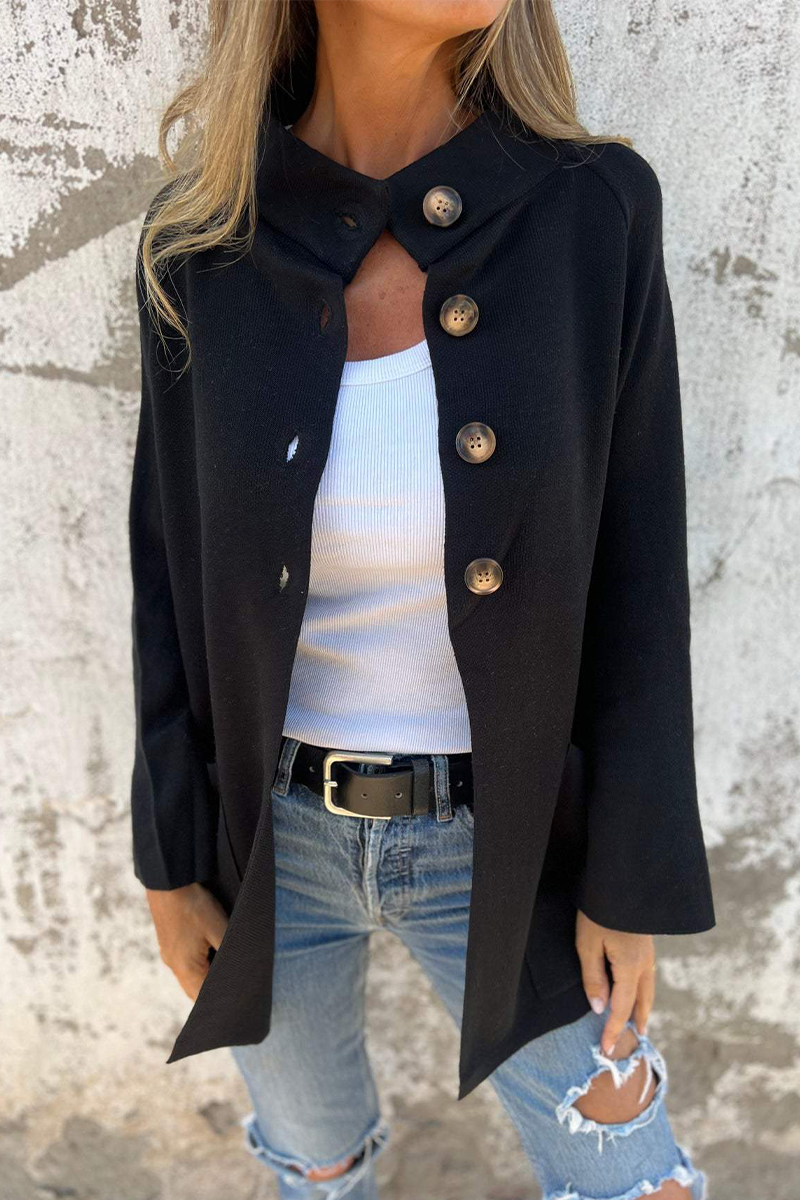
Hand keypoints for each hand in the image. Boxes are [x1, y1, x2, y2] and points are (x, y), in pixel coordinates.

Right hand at [145, 882, 228, 1000]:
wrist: (168, 881)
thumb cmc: (194, 904)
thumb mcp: (219, 926)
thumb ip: (232, 949)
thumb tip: (244, 967)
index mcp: (186, 968)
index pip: (204, 998)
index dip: (220, 1000)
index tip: (237, 996)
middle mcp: (174, 966)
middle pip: (195, 992)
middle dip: (214, 993)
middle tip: (235, 988)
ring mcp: (169, 955)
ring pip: (189, 979)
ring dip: (205, 979)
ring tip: (225, 972)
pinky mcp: (168, 944)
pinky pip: (184, 966)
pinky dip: (198, 968)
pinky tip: (211, 955)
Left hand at [576, 909, 655, 1055]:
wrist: (621, 880)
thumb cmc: (598, 910)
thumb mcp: (588, 944)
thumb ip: (594, 978)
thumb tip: (599, 1009)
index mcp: (630, 967)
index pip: (622, 1008)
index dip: (613, 1029)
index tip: (607, 1049)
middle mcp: (644, 963)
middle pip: (642, 1001)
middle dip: (636, 1021)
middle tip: (635, 1040)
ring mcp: (648, 952)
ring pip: (648, 988)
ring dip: (643, 1007)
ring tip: (639, 1020)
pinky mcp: (645, 943)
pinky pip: (647, 975)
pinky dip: (643, 990)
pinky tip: (638, 988)